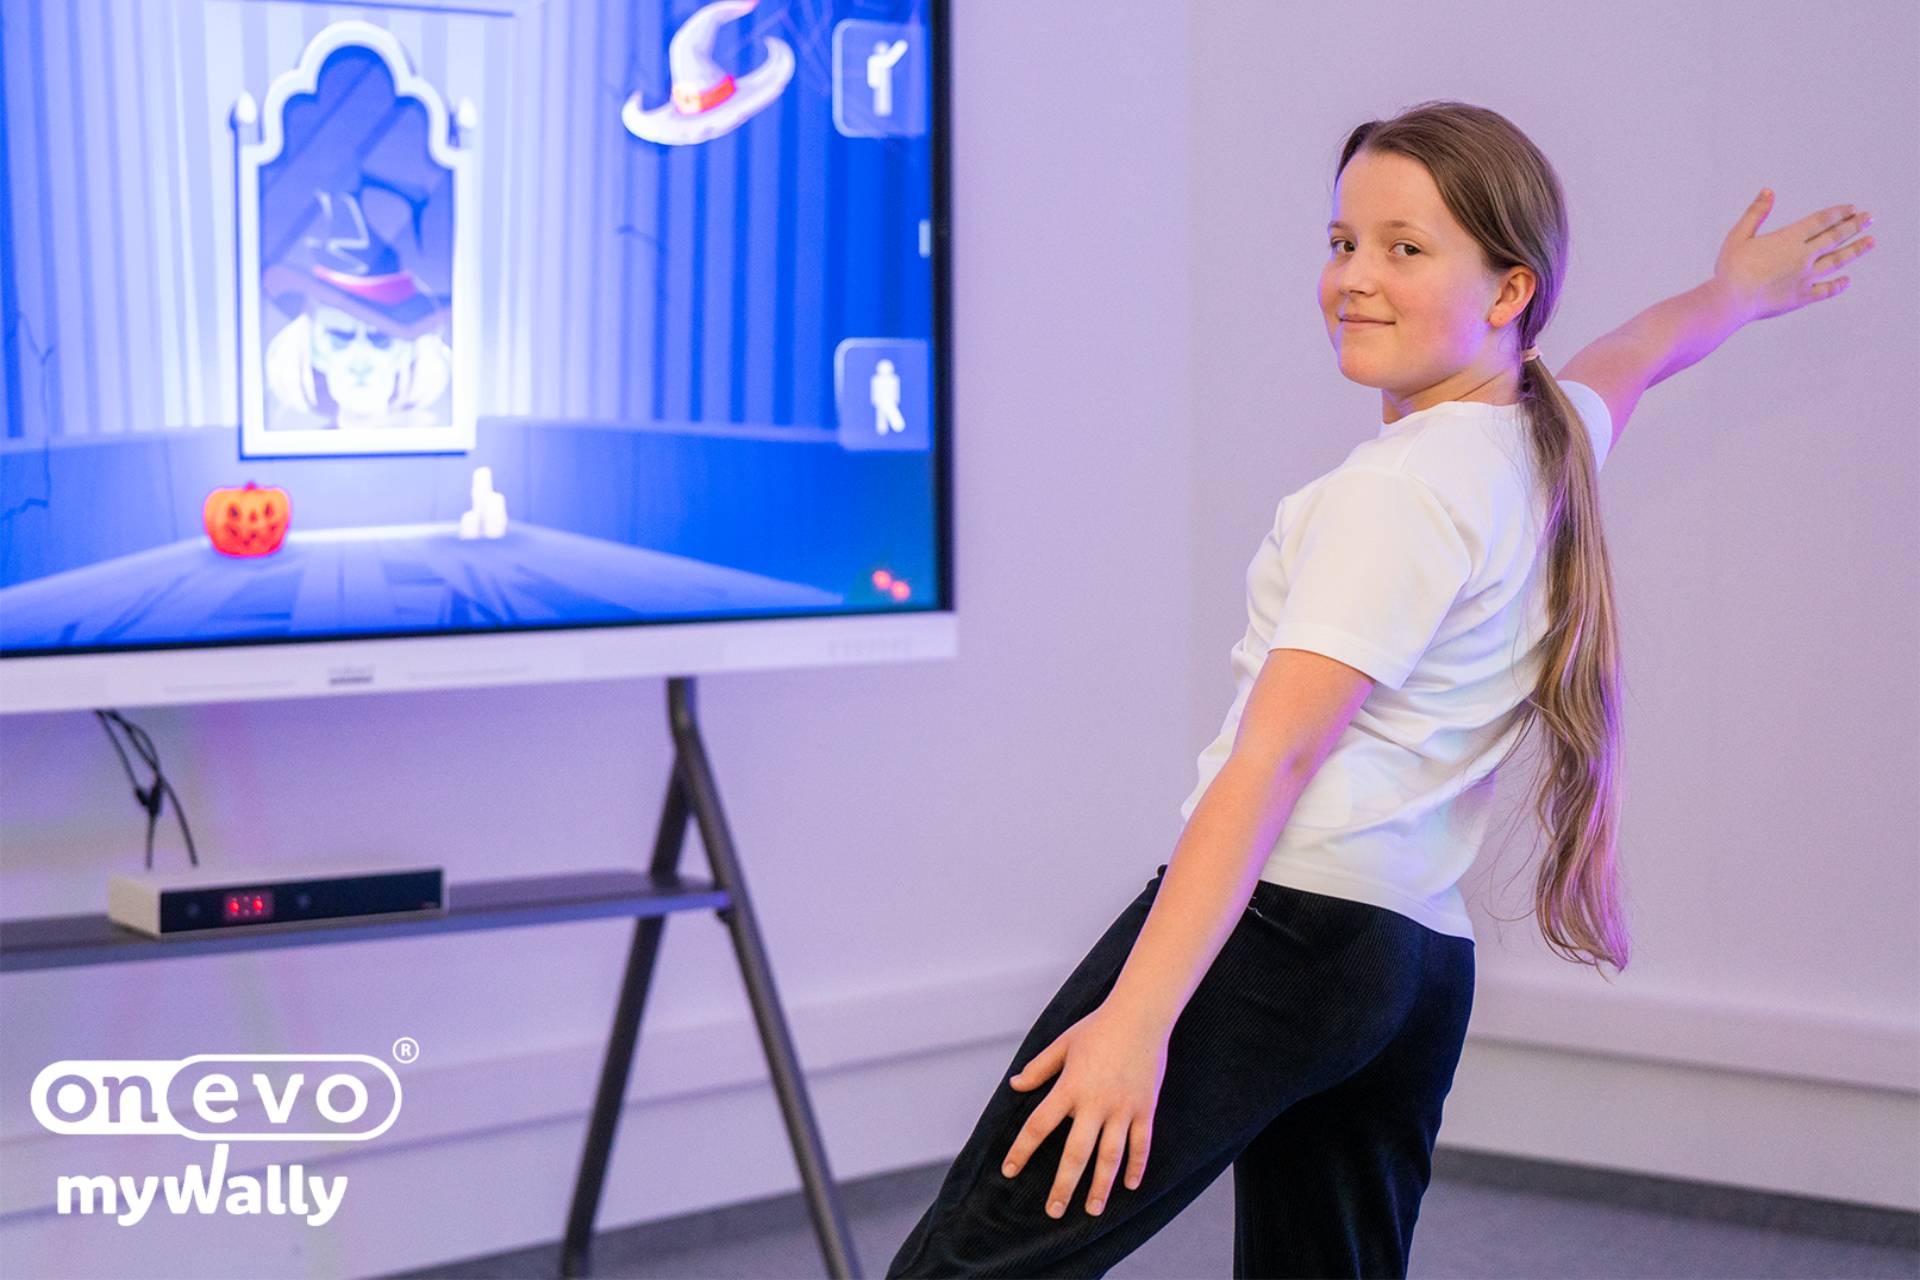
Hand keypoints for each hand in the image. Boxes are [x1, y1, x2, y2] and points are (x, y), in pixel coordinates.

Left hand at [999, 1000, 1167, 1219]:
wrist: (1141, 1014)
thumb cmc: (1098, 1027)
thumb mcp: (1063, 1044)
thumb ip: (1039, 1068)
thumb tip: (1015, 1085)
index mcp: (1070, 1087)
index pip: (1039, 1126)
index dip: (1022, 1150)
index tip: (1009, 1170)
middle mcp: (1095, 1103)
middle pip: (1076, 1153)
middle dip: (1064, 1186)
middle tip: (1054, 1211)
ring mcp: (1123, 1108)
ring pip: (1110, 1157)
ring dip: (1101, 1187)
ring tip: (1092, 1210)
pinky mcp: (1145, 1108)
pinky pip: (1141, 1144)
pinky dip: (1136, 1166)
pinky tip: (1129, 1185)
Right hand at [1713, 189, 1875, 324]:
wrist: (1731, 300)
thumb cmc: (1731, 268)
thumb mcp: (1739, 235)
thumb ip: (1756, 213)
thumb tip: (1768, 191)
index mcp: (1789, 238)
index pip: (1821, 221)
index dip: (1838, 213)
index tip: (1852, 208)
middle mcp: (1803, 256)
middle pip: (1834, 238)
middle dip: (1854, 226)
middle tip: (1870, 218)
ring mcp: (1805, 277)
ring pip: (1837, 261)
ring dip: (1856, 250)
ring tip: (1871, 241)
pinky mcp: (1801, 297)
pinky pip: (1826, 290)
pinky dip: (1838, 285)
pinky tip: (1847, 280)